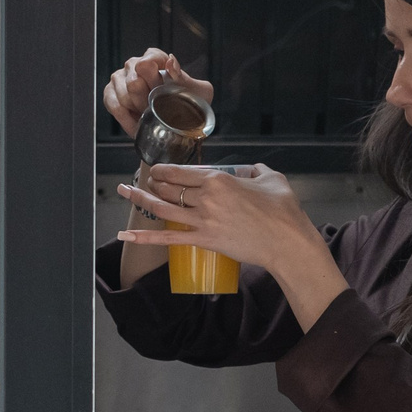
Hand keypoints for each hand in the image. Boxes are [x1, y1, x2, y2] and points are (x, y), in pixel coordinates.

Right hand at [101, 49, 210, 139]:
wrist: (176, 119)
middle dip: (146, 102)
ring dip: (138, 112)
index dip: (153, 83)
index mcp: (154, 57)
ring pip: (124, 98)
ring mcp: (119, 77)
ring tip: (149, 117)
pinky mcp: (110, 93)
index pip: (145, 65)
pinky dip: (127, 121)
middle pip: (133, 84)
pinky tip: (138, 126)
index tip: (162, 94)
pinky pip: (114, 107)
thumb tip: (170, 62)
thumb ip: (183, 76)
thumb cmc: (188, 102)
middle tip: (157, 111)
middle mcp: (134, 64)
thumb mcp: (197, 90)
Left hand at [115, 164, 350, 330]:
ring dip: (141, 199)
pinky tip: (125, 234)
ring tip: (125, 192)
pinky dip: (144, 236)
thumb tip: (251, 169)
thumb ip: (256, 170)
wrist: (287, 241)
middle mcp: (206, 198)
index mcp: (219, 179)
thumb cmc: (283, 209)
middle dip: (153, 182)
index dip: (166, 170)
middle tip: (142, 181)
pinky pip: (168, 238)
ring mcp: (202, 220)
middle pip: (169, 188)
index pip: (182, 172)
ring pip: (162, 208)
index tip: (159, 170)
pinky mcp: (204, 240)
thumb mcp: (271, 177)